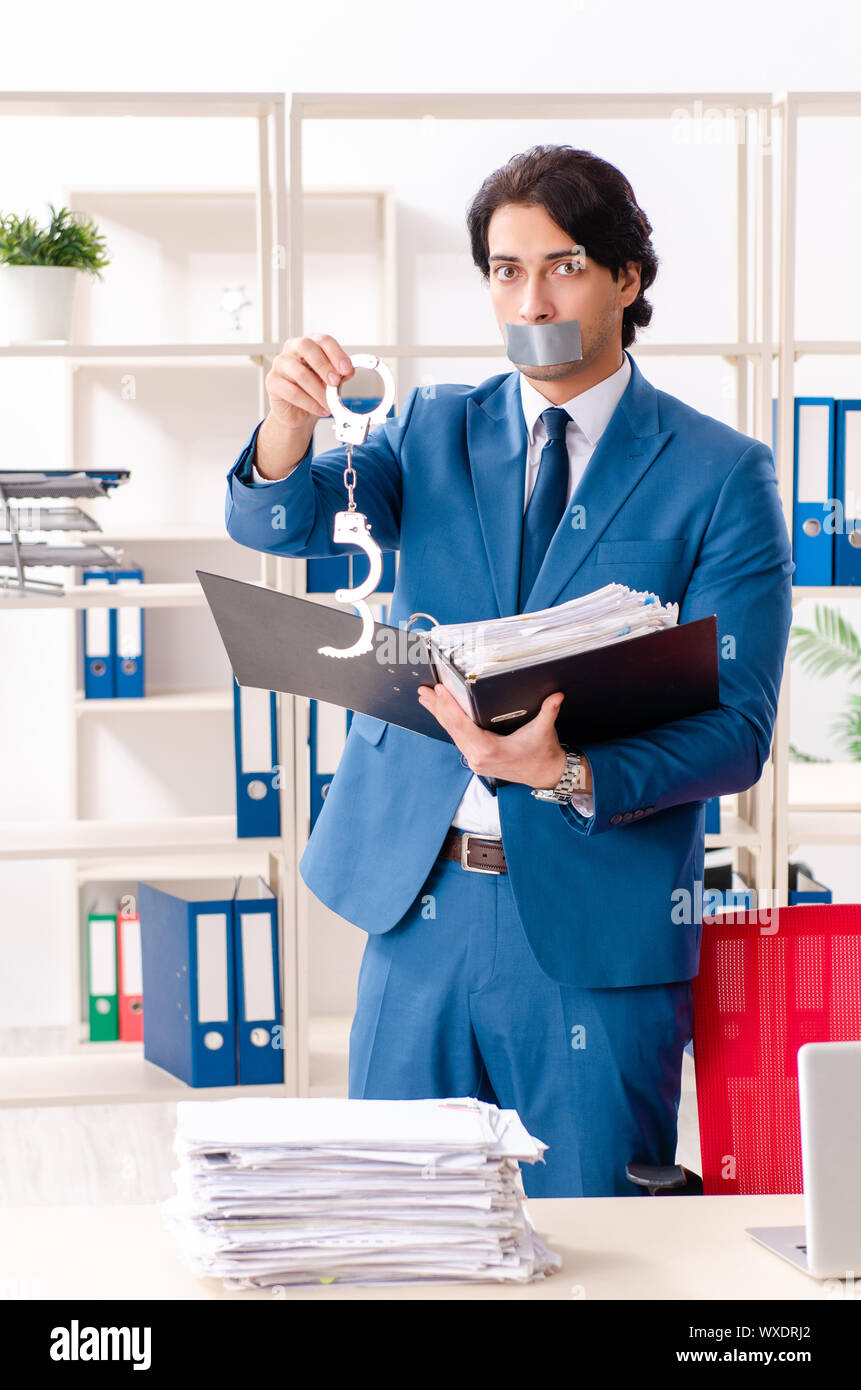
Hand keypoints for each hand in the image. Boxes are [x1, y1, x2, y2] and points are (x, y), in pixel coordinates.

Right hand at [263, 333, 354, 431]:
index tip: (347, 369)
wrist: (297, 411)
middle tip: (335, 382)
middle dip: (323, 365)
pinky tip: (320, 409)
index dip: (336, 353)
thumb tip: (349, 371)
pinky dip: (310, 403)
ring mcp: (280, 364)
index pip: (323, 340)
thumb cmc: (313, 390)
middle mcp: (292, 349)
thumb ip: (339, 373)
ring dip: (318, 391)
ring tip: (329, 403)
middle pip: (306, 346)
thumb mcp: (330, 380)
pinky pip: (292, 392)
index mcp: (310, 344)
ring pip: (299, 373)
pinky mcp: (272, 382)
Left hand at [416, 685, 590, 791]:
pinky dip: (450, 725)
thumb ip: (549, 711)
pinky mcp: (477, 760)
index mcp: (489, 750)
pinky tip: (443, 714)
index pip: (462, 725)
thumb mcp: (544, 730)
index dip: (449, 707)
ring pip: (453, 734)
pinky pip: (459, 739)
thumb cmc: (543, 754)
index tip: (439, 691)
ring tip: (427, 699)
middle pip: (452, 729)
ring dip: (440, 716)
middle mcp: (478, 757)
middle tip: (423, 691)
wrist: (547, 774)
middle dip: (437, 708)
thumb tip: (556, 696)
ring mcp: (476, 760)